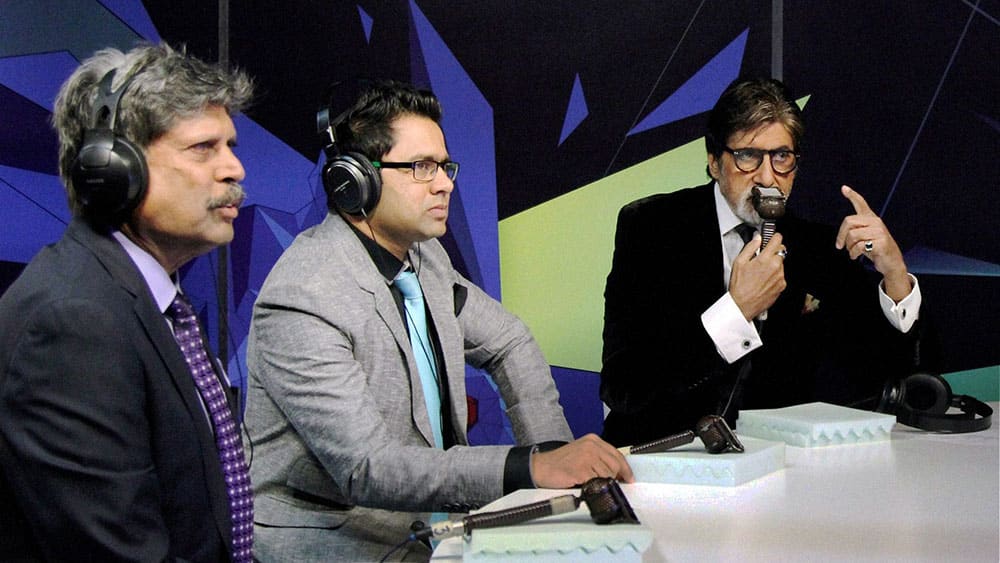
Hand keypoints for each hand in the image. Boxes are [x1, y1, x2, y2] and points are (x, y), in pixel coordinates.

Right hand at [531, 434, 633, 487]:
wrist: (540, 467)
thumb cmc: (560, 463)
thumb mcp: (582, 453)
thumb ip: (599, 458)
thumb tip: (617, 473)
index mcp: (593, 440)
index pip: (617, 454)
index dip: (625, 469)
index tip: (629, 478)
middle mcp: (591, 446)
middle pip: (615, 465)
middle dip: (617, 478)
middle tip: (615, 486)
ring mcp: (586, 458)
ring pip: (608, 475)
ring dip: (603, 483)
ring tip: (593, 484)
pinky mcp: (581, 470)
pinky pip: (596, 482)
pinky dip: (594, 487)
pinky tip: (586, 486)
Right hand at [729, 232, 786, 319]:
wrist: (743, 305)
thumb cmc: (740, 286)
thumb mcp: (739, 262)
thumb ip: (750, 247)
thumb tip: (757, 239)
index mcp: (765, 259)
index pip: (777, 240)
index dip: (774, 236)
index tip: (772, 237)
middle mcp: (776, 267)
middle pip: (782, 251)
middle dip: (774, 251)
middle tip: (763, 255)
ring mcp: (780, 277)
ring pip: (781, 263)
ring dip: (774, 263)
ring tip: (761, 271)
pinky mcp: (782, 286)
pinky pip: (781, 275)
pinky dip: (775, 275)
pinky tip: (764, 279)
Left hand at [835, 185, 910, 300]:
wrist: (891, 263)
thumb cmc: (876, 249)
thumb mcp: (865, 237)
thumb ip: (855, 231)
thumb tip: (840, 237)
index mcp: (871, 219)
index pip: (861, 204)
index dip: (852, 196)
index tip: (844, 188)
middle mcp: (876, 222)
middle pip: (848, 222)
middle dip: (841, 235)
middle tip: (840, 246)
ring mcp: (879, 231)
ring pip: (852, 235)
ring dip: (848, 247)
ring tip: (852, 252)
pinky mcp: (881, 242)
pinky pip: (859, 246)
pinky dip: (853, 253)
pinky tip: (855, 256)